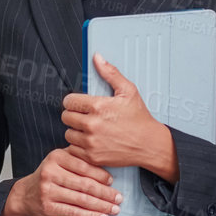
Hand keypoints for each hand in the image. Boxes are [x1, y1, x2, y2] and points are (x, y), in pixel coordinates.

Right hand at [0, 149, 121, 215]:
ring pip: (81, 199)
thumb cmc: (49, 176)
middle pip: (84, 184)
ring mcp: (48, 191)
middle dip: (105, 192)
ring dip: (101, 205)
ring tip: (114, 209)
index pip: (84, 166)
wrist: (26, 194)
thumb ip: (79, 159)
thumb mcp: (60, 161)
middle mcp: (51, 172)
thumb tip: (107, 165)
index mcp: (56, 157)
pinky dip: (90, 215)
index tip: (112, 181)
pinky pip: (74, 212)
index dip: (100, 174)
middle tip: (118, 197)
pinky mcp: (49, 207)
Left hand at [61, 54, 178, 181]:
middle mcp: (93, 125)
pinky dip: (79, 146)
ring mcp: (91, 142)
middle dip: (74, 115)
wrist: (149, 144)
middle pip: (66, 117)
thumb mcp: (128, 91)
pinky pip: (73, 149)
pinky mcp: (92, 156)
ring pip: (68, 133)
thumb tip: (97, 58)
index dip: (73, 101)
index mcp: (99, 106)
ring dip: (76, 131)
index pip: (69, 101)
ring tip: (89, 129)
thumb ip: (110, 73)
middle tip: (84, 115)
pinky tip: (91, 141)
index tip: (79, 104)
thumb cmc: (139, 118)